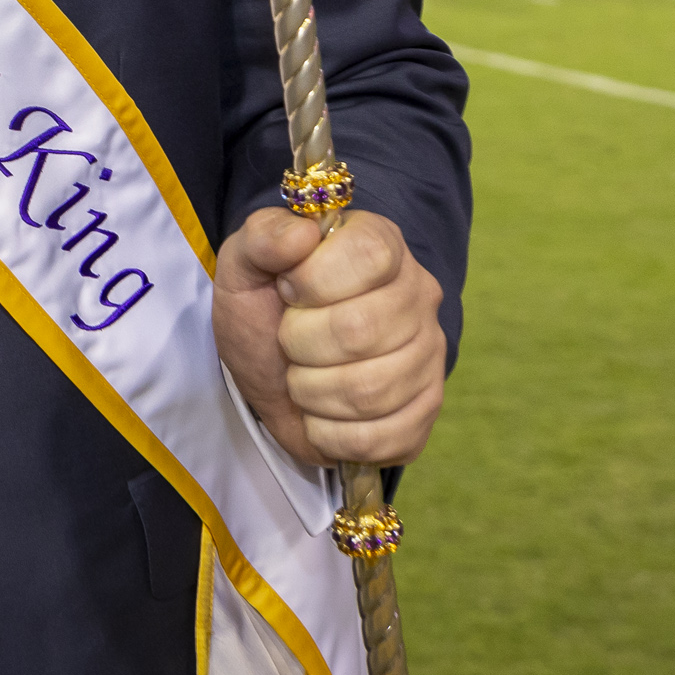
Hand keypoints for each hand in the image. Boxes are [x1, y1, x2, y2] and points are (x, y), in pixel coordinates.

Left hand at [213, 204, 446, 472]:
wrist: (271, 374)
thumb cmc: (264, 311)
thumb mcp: (245, 265)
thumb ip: (263, 237)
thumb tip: (302, 235)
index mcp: (382, 245)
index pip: (370, 256)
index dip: (315, 281)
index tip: (287, 291)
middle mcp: (418, 296)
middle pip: (363, 329)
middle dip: (300, 345)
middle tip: (288, 342)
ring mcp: (429, 357)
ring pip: (370, 390)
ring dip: (312, 392)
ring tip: (302, 379)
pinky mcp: (424, 412)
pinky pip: (381, 438)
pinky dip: (332, 435)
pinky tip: (321, 415)